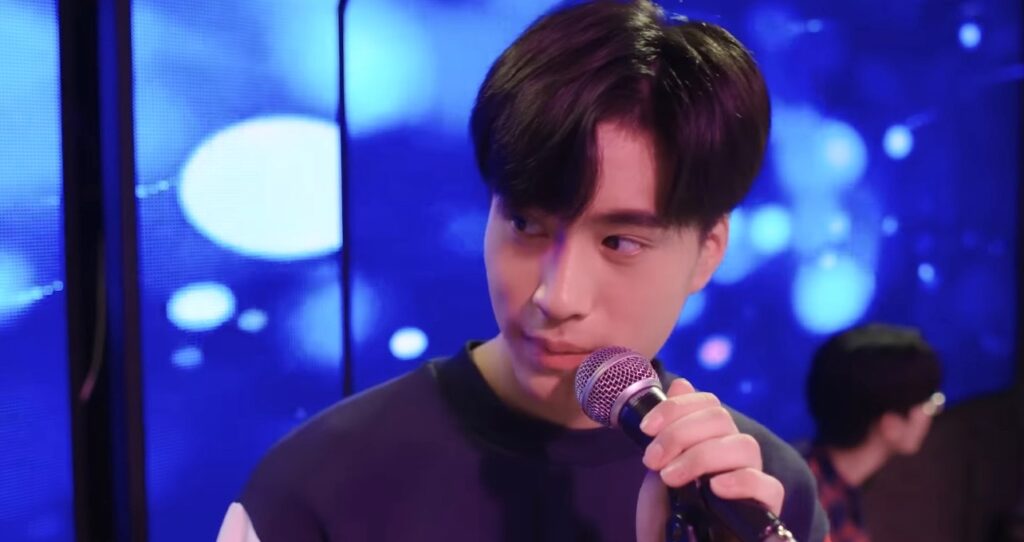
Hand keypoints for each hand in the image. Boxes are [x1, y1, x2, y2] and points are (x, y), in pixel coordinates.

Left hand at [635, 378, 783, 541]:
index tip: (645, 428)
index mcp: (713, 438)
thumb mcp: (660, 467)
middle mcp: (736, 453)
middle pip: (721, 419)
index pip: (708, 403)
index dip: (675, 407)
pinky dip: (740, 481)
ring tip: (670, 478)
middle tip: (651, 460)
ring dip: (700, 456)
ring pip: (744, 445)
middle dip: (679, 433)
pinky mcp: (766, 507)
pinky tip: (714, 488)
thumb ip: (669, 430)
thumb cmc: (668, 514)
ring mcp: (753, 478)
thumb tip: (681, 383)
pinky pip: (767, 485)